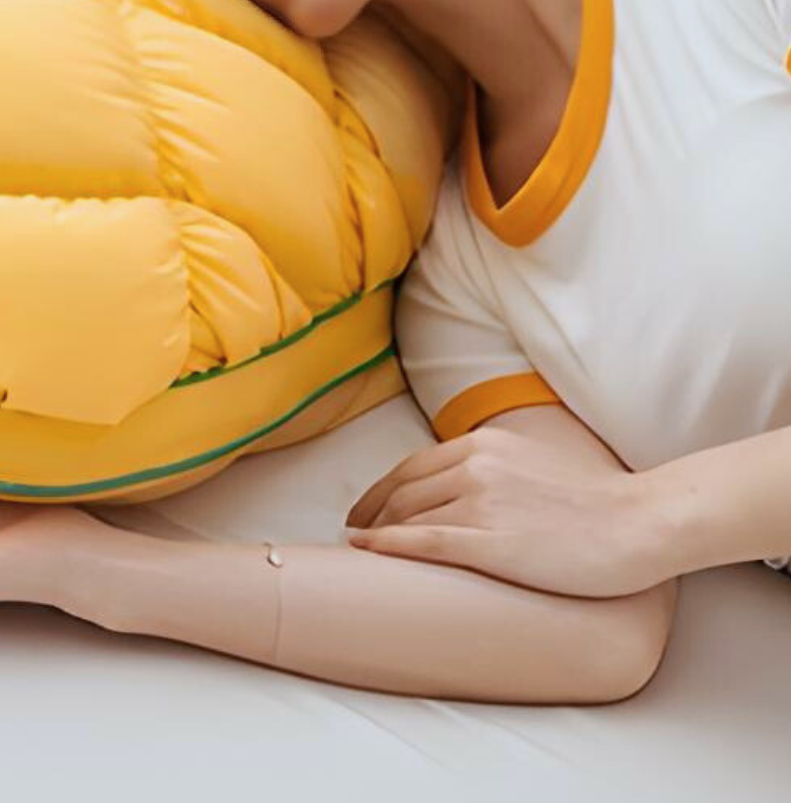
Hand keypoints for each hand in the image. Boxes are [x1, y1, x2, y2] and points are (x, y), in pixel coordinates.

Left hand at [341, 424, 671, 596]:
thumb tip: (466, 479)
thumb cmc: (597, 500)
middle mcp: (475, 465)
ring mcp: (481, 502)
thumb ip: (496, 464)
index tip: (365, 508)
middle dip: (372, 513)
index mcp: (485, 443)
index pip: (413, 465)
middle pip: (404, 491)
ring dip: (377, 532)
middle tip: (354, 531)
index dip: (382, 489)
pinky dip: (387, 545)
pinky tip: (365, 550)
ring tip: (360, 549)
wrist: (639, 522)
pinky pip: (423, 541)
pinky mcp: (491, 542)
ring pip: (409, 516)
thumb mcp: (534, 461)